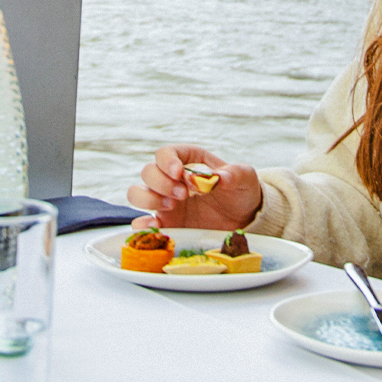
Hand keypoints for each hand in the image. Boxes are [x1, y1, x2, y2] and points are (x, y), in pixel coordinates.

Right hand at [126, 145, 262, 230]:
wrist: (244, 219)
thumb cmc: (241, 191)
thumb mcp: (245, 178)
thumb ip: (235, 174)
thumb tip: (221, 177)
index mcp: (188, 161)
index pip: (166, 153)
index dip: (167, 161)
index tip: (179, 172)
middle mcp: (172, 180)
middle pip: (148, 172)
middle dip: (161, 182)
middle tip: (183, 195)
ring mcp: (165, 202)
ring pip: (137, 194)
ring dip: (148, 199)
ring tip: (171, 207)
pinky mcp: (166, 224)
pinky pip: (141, 223)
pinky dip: (141, 225)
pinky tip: (156, 228)